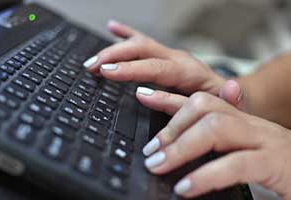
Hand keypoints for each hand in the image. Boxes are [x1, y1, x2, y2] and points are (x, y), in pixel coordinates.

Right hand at [83, 20, 242, 113]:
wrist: (230, 94)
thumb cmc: (226, 102)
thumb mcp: (233, 105)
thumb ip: (229, 98)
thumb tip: (231, 88)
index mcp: (190, 71)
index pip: (156, 67)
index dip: (131, 69)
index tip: (108, 72)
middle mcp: (177, 59)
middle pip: (142, 49)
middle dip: (115, 56)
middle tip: (92, 66)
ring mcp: (170, 57)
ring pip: (138, 45)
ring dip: (113, 50)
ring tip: (92, 60)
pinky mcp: (165, 59)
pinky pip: (143, 42)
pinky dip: (126, 33)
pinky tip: (113, 27)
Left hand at [142, 92, 290, 198]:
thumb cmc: (275, 165)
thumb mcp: (237, 150)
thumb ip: (212, 146)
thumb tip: (176, 150)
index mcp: (238, 121)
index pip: (198, 102)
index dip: (168, 98)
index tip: (142, 96)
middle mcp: (248, 124)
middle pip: (204, 107)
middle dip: (172, 126)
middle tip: (151, 150)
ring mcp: (262, 140)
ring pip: (216, 127)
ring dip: (182, 147)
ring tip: (159, 165)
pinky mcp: (275, 162)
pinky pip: (236, 163)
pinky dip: (206, 175)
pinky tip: (186, 187)